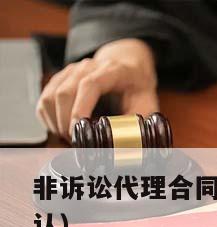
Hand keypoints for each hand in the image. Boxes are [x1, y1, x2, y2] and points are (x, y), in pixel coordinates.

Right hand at [36, 38, 158, 141]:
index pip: (89, 85)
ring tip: (70, 139)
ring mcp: (71, 71)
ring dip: (56, 123)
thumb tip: (128, 145)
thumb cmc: (137, 89)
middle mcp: (88, 67)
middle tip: (77, 143)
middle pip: (65, 92)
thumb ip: (138, 124)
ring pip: (50, 96)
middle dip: (66, 123)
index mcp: (112, 71)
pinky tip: (62, 130)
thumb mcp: (147, 105)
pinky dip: (49, 120)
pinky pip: (44, 100)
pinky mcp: (60, 79)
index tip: (77, 131)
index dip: (80, 108)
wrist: (129, 69)